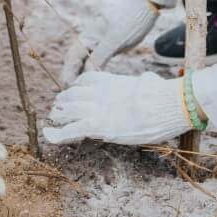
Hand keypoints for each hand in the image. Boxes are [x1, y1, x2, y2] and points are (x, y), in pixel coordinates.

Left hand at [43, 70, 191, 145]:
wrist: (167, 103)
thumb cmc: (165, 96)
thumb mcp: (151, 82)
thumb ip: (144, 82)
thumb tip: (150, 80)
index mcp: (112, 81)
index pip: (86, 79)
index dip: (77, 86)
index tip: (74, 91)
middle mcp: (100, 92)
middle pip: (72, 93)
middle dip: (63, 100)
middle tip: (58, 108)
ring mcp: (97, 108)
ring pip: (67, 109)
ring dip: (58, 115)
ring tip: (52, 120)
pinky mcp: (98, 125)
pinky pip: (71, 129)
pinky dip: (57, 134)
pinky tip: (49, 136)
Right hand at [59, 0, 161, 83]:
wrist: (143, 8)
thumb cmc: (129, 21)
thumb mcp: (115, 40)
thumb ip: (100, 56)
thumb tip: (88, 73)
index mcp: (87, 36)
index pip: (73, 58)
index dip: (69, 72)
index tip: (68, 86)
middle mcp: (90, 39)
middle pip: (76, 60)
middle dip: (72, 75)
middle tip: (70, 92)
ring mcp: (98, 42)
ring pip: (86, 61)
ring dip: (82, 74)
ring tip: (80, 90)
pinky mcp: (108, 46)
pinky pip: (97, 60)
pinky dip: (93, 70)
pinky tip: (94, 80)